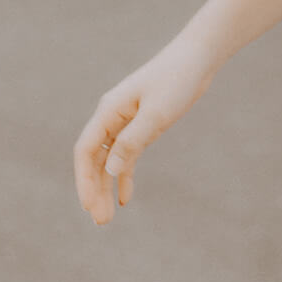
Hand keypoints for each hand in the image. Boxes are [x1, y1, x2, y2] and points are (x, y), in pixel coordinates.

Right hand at [73, 31, 214, 225]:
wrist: (198, 58)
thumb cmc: (177, 80)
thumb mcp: (156, 114)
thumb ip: (132, 141)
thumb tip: (111, 170)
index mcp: (109, 111)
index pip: (85, 151)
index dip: (83, 180)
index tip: (88, 207)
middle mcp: (112, 117)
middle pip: (95, 160)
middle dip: (94, 190)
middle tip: (101, 222)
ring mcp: (126, 121)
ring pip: (109, 161)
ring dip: (107, 187)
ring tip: (108, 217)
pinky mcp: (142, 125)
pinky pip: (127, 155)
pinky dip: (125, 176)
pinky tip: (125, 198)